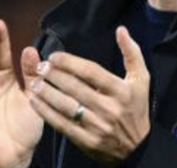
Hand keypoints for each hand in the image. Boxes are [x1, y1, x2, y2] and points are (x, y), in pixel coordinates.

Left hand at [29, 26, 150, 164]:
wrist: (136, 147)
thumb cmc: (137, 107)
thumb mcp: (141, 78)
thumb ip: (131, 52)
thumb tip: (121, 30)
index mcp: (121, 90)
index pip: (92, 72)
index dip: (71, 63)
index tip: (54, 56)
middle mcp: (109, 108)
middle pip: (76, 88)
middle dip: (55, 75)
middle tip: (40, 67)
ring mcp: (97, 126)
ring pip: (67, 106)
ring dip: (47, 93)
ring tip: (35, 82)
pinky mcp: (86, 141)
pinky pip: (62, 124)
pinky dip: (46, 112)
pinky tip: (36, 102)